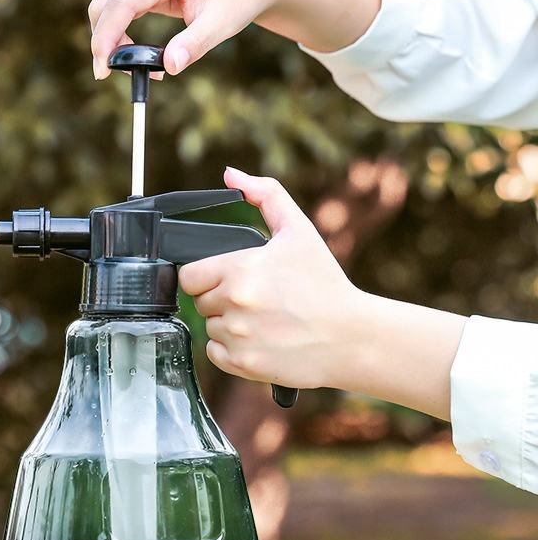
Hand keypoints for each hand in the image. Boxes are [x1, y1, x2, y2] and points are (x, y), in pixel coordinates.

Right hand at [89, 0, 294, 78]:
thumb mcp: (222, 22)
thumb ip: (195, 44)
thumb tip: (171, 66)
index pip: (121, 3)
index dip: (106, 39)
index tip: (102, 71)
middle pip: (104, 4)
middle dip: (106, 44)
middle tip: (129, 75)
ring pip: (105, 6)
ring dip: (112, 40)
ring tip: (143, 65)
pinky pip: (116, 7)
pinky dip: (119, 33)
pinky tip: (140, 52)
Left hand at [179, 167, 358, 389]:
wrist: (351, 337)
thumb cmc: (325, 284)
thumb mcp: (299, 230)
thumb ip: (265, 195)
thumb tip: (232, 175)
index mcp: (239, 269)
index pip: (189, 275)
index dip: (207, 275)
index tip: (228, 277)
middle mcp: (234, 304)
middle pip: (200, 302)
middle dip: (220, 298)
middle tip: (254, 298)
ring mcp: (237, 336)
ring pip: (209, 328)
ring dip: (228, 324)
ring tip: (262, 319)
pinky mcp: (243, 364)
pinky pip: (215, 354)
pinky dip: (230, 349)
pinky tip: (258, 339)